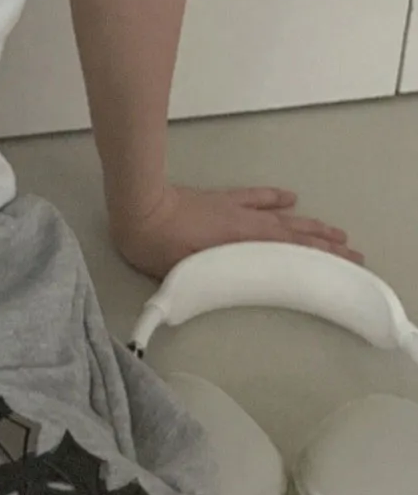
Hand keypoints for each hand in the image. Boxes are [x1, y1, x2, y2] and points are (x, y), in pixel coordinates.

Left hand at [111, 182, 362, 282]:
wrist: (141, 208)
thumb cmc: (161, 247)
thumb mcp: (189, 274)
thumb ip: (215, 283)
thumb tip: (230, 296)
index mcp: (243, 243)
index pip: (290, 250)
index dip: (319, 257)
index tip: (346, 262)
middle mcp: (247, 225)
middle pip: (295, 235)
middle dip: (325, 245)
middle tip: (353, 252)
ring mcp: (237, 209)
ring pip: (282, 217)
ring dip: (309, 224)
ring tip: (335, 231)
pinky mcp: (224, 200)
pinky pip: (256, 197)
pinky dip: (274, 198)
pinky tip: (290, 198)